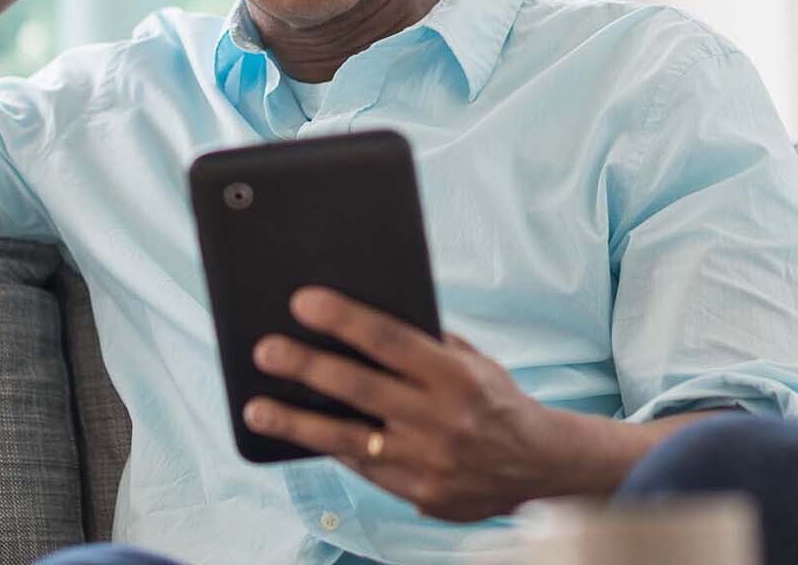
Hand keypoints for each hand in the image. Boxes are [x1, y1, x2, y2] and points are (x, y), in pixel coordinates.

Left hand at [244, 287, 579, 521]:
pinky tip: (298, 435)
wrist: (540, 466)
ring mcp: (428, 462)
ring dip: (296, 423)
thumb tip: (362, 321)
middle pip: (359, 388)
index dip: (343, 319)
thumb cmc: (494, 400)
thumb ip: (425, 345)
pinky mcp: (420, 495)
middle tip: (264, 349)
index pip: (389, 339)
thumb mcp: (472, 362)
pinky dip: (330, 450)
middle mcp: (441, 419)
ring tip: (257, 409)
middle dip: (306, 366)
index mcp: (456, 376)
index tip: (302, 302)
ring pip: (349, 440)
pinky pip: (364, 469)